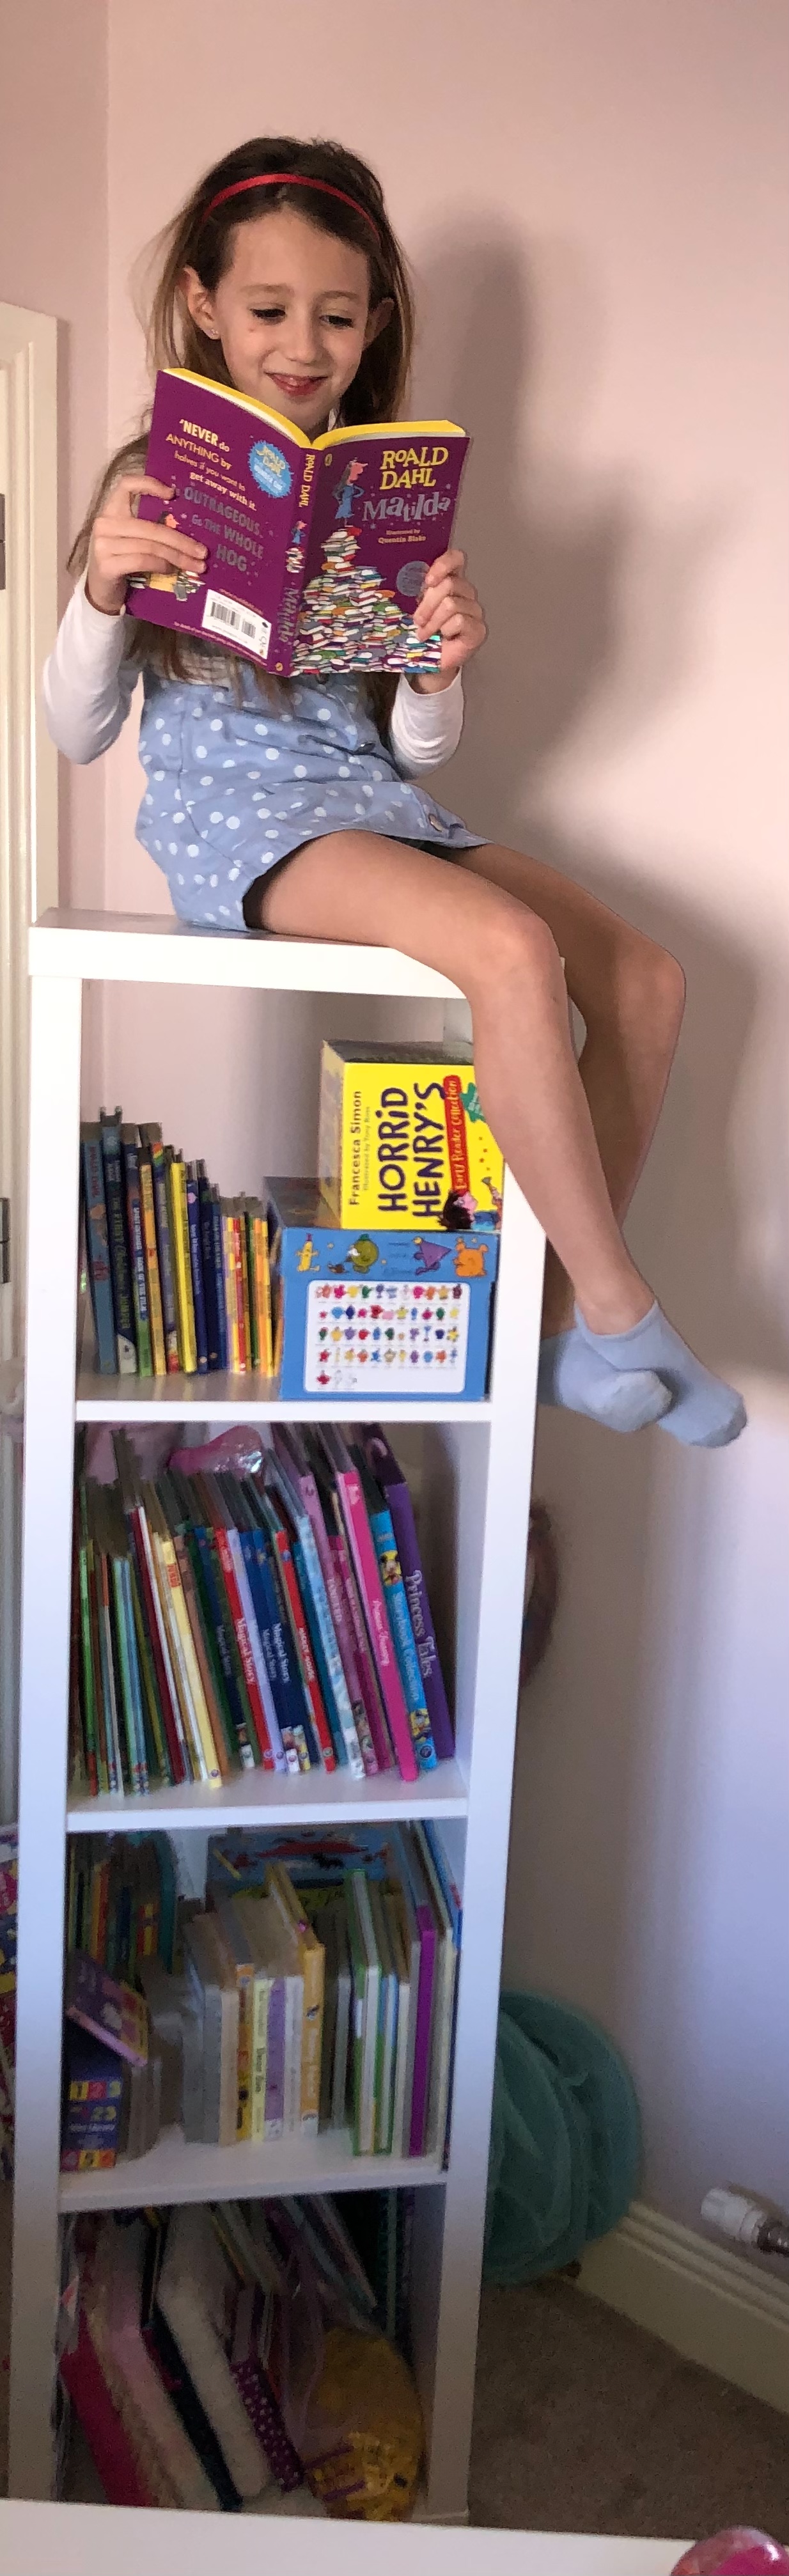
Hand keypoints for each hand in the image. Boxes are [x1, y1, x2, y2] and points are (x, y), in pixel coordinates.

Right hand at [85, 477, 207, 615]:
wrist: (101, 592)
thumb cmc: (122, 562)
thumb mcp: (132, 540)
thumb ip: (149, 530)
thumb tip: (189, 530)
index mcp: (112, 511)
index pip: (126, 485)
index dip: (149, 483)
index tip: (173, 494)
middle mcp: (105, 523)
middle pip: (151, 527)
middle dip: (181, 541)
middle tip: (203, 552)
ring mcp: (103, 544)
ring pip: (150, 546)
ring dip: (177, 557)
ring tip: (195, 566)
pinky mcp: (107, 565)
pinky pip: (142, 560)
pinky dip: (161, 565)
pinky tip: (172, 570)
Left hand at [409, 549, 486, 689]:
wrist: (430, 662)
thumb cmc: (423, 632)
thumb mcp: (416, 607)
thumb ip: (417, 591)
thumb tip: (403, 578)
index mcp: (451, 581)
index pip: (456, 559)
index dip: (443, 564)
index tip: (428, 580)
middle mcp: (466, 593)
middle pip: (449, 584)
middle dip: (427, 603)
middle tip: (417, 619)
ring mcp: (474, 611)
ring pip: (451, 604)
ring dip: (432, 620)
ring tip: (424, 633)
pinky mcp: (478, 629)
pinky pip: (459, 620)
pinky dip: (444, 630)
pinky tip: (441, 638)